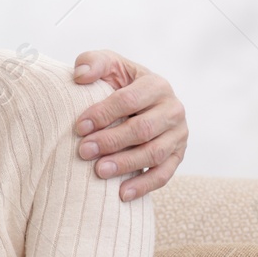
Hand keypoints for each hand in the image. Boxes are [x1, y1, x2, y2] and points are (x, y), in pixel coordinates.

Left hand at [71, 50, 186, 200]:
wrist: (140, 104)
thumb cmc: (119, 83)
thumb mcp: (109, 66)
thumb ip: (94, 62)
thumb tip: (80, 76)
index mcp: (156, 85)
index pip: (130, 100)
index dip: (104, 114)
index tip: (79, 127)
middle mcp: (173, 109)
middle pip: (143, 129)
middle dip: (111, 141)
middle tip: (83, 151)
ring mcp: (178, 135)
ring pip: (154, 153)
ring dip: (126, 164)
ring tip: (98, 171)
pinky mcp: (177, 156)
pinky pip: (164, 174)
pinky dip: (144, 186)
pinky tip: (122, 194)